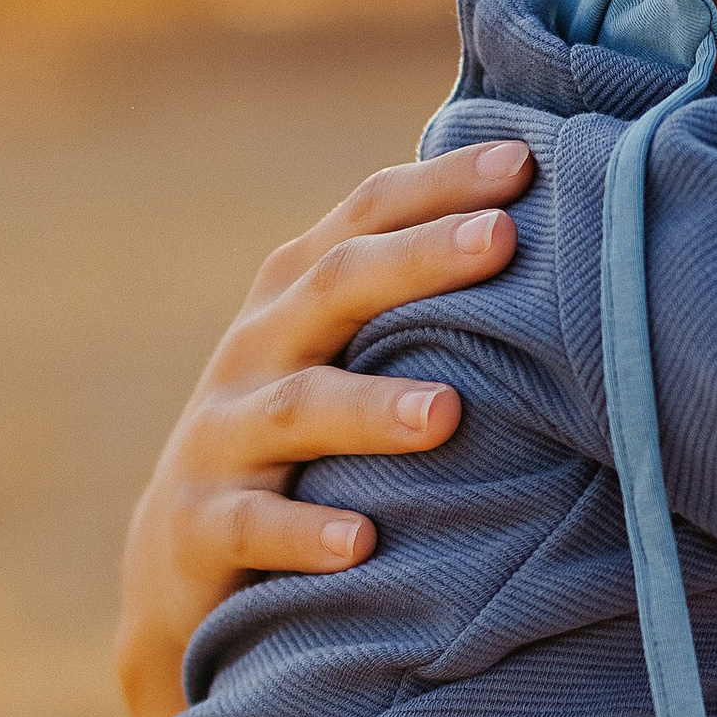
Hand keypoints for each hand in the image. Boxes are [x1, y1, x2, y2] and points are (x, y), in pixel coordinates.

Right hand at [116, 139, 535, 716]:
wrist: (179, 553)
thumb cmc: (302, 434)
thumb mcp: (342, 353)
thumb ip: (414, 295)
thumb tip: (538, 226)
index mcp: (296, 296)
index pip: (365, 217)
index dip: (439, 185)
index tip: (525, 162)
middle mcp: (255, 348)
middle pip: (334, 289)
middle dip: (418, 260)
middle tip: (502, 238)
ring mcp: (222, 436)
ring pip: (299, 409)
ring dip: (372, 407)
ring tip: (446, 413)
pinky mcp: (203, 524)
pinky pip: (254, 526)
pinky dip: (305, 532)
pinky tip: (362, 542)